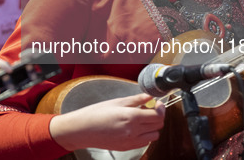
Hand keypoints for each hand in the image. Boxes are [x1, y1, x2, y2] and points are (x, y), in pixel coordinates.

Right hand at [49, 93, 164, 151]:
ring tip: (142, 119)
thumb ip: (136, 100)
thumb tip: (149, 96)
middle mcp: (134, 131)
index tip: (158, 103)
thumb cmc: (95, 114)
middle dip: (157, 116)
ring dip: (152, 126)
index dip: (161, 108)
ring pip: (154, 135)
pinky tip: (135, 127)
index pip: (158, 115)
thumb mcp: (116, 102)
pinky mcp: (127, 147)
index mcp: (131, 117)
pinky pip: (144, 142)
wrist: (82, 130)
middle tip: (150, 108)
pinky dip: (145, 134)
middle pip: (158, 125)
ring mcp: (131, 141)